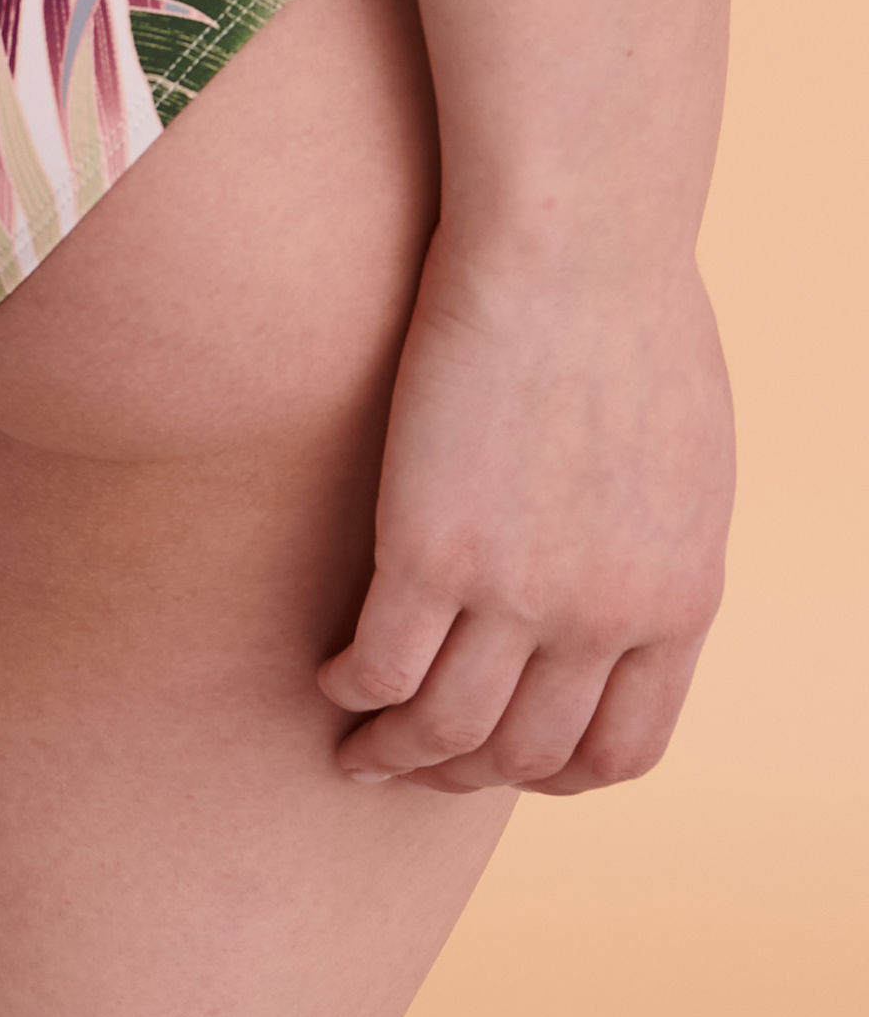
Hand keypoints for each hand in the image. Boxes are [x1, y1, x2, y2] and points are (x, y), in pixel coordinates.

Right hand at [318, 233, 732, 793]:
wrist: (575, 244)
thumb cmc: (631, 309)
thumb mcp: (687, 457)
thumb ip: (658, 539)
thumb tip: (620, 567)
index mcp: (680, 597)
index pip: (622, 748)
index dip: (553, 769)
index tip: (504, 753)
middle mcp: (605, 616)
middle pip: (525, 754)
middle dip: (462, 773)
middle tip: (413, 758)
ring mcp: (517, 592)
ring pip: (445, 730)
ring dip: (393, 750)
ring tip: (355, 740)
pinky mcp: (428, 549)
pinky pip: (379, 666)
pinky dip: (350, 689)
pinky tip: (330, 673)